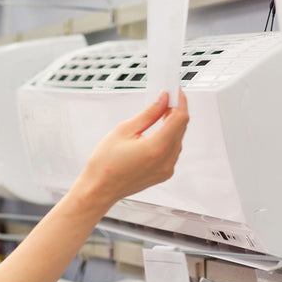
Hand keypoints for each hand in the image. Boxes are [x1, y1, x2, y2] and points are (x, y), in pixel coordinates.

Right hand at [74, 90, 188, 211]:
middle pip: (181, 128)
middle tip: (165, 99)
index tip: (175, 92)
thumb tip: (162, 100)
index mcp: (156, 147)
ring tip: (157, 116)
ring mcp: (167, 169)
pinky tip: (155, 133)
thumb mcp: (123, 131)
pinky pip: (173, 151)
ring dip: (171, 126)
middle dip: (175, 111)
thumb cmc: (105, 163)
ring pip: (178, 139)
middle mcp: (166, 160)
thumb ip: (147, 114)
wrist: (100, 188)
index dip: (180, 102)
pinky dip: (168, 139)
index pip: (180, 118)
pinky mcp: (164, 174)